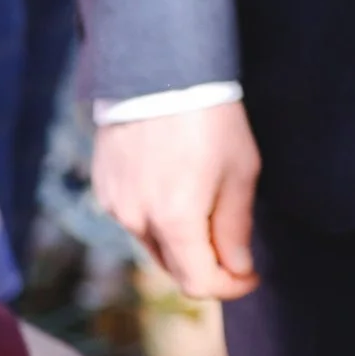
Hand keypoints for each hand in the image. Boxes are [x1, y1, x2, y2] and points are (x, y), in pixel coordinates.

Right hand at [93, 96, 261, 301]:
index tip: (251, 276)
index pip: (199, 281)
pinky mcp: (103, 185)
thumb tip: (236, 268)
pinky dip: (156, 218)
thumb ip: (235, 227)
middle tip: (234, 249)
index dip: (229, 287)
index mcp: (174, 219)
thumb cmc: (210, 116)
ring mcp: (114, 202)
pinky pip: (132, 217)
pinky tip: (175, 188)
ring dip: (180, 241)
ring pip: (151, 243)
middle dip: (206, 265)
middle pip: (173, 267)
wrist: (161, 68)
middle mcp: (136, 218)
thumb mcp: (239, 171)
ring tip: (206, 208)